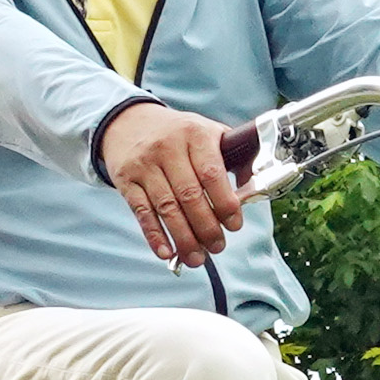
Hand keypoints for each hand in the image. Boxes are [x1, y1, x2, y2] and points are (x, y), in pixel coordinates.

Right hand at [98, 102, 246, 269]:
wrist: (130, 121)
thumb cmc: (178, 133)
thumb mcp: (208, 131)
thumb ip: (234, 156)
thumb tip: (253, 188)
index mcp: (195, 134)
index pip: (211, 174)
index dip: (225, 203)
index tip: (234, 225)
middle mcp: (168, 147)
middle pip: (189, 195)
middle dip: (206, 227)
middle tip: (218, 247)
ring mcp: (145, 164)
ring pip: (166, 207)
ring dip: (183, 238)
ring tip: (197, 259)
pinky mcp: (126, 180)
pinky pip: (142, 212)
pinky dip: (154, 236)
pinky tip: (167, 253)